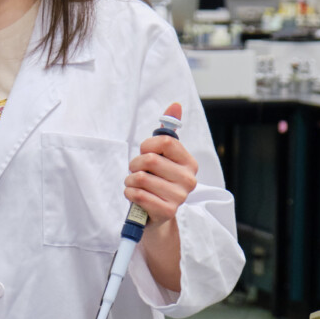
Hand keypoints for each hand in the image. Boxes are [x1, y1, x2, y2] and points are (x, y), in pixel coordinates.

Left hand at [123, 103, 197, 223]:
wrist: (155, 214)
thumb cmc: (157, 180)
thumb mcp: (163, 155)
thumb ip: (168, 130)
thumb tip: (175, 105)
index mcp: (190, 162)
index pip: (165, 142)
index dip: (146, 146)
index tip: (144, 152)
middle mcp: (189, 179)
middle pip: (150, 160)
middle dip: (134, 164)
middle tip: (135, 170)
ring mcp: (179, 197)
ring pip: (141, 178)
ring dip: (130, 180)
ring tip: (134, 183)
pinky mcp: (167, 212)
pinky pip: (139, 195)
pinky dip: (129, 193)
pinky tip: (133, 194)